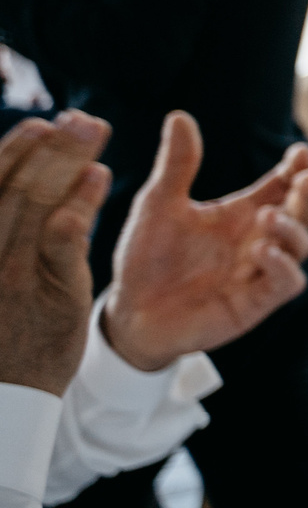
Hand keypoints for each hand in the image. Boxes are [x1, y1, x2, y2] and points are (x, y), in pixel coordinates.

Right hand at [0, 115, 112, 394]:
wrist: (6, 391)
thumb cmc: (3, 324)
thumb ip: (11, 227)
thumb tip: (41, 179)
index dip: (14, 151)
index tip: (42, 123)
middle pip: (13, 185)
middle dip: (45, 146)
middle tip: (75, 116)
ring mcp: (10, 270)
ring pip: (34, 201)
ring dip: (65, 159)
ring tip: (91, 127)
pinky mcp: (45, 291)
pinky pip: (61, 238)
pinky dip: (79, 203)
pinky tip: (100, 176)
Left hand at [100, 113, 307, 374]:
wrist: (129, 312)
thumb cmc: (147, 258)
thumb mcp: (158, 205)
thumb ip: (177, 165)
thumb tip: (179, 116)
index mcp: (241, 213)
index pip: (283, 185)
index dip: (297, 168)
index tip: (297, 152)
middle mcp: (258, 239)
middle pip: (304, 211)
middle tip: (304, 178)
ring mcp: (260, 270)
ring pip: (301, 246)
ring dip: (293, 229)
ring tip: (267, 218)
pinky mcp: (255, 302)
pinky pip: (286, 283)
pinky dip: (282, 266)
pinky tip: (262, 251)